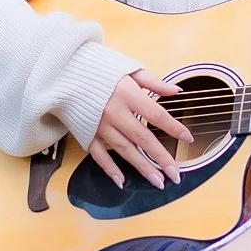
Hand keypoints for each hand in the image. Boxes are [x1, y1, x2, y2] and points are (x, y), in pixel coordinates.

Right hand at [88, 68, 193, 189]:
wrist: (62, 70)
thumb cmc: (99, 67)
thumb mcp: (128, 68)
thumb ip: (153, 82)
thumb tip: (177, 91)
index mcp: (127, 94)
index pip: (156, 114)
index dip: (173, 127)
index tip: (188, 138)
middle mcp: (114, 112)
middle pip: (142, 138)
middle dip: (161, 158)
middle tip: (176, 175)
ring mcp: (99, 125)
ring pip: (124, 150)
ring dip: (142, 167)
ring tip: (158, 182)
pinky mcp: (86, 132)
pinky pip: (99, 154)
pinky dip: (110, 169)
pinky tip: (122, 181)